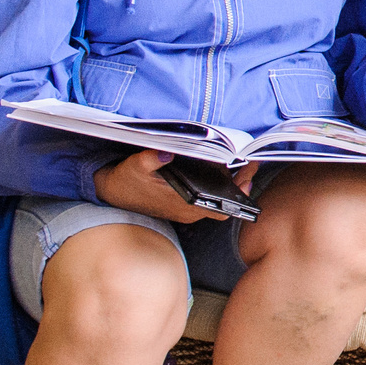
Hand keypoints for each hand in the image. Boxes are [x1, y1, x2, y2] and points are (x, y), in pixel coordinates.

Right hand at [93, 148, 248, 223]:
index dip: (237, 198)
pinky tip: (222, 165)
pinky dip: (219, 183)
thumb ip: (151, 159)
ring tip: (242, 161)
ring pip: (218, 200)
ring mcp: (188, 209)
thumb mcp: (136, 166)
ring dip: (232, 183)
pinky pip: (209, 196)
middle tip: (250, 163)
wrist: (114, 192)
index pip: (220, 210)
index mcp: (182, 205)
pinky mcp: (185, 204)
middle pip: (226, 204)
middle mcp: (189, 211)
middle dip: (241, 184)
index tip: (247, 178)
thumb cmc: (127, 179)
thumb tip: (166, 153)